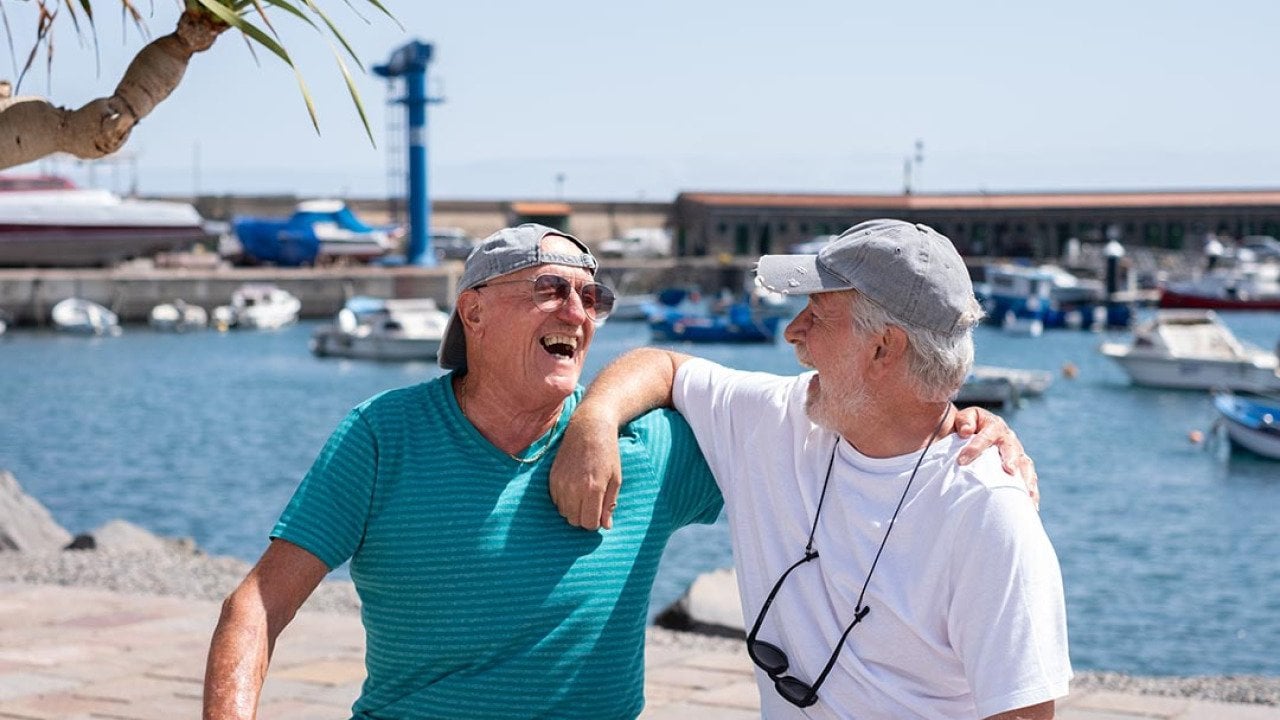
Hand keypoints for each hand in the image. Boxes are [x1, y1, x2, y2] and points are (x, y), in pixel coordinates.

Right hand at [549, 409, 623, 529]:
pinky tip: (574, 488)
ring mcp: (560, 483)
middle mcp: (573, 488)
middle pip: (575, 521)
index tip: (599, 514)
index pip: (589, 523)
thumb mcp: (616, 479)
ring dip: (574, 509)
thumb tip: (606, 526)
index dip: (596, 522)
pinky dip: (564, 500)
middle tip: (592, 504)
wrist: (589, 428)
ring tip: (583, 494)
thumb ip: (610, 504)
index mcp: (593, 489)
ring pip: (564, 512)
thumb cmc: (608, 453)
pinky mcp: (552, 478)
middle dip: (584, 517)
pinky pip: (556, 501)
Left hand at [954, 407, 1039, 508]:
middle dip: (1011, 459)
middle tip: (1009, 471)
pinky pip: (1028, 479)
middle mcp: (1008, 439)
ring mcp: (1016, 454)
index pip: (986, 436)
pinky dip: (1030, 492)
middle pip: (1012, 449)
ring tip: (1027, 494)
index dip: (975, 447)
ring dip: (1026, 479)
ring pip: (1025, 465)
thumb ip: (964, 421)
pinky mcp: (1020, 468)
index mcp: (993, 426)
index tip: (961, 460)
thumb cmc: (964, 427)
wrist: (970, 433)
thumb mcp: (962, 419)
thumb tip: (967, 431)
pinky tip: (1031, 506)